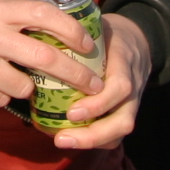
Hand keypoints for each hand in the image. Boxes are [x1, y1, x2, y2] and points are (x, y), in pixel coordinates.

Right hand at [0, 0, 102, 108]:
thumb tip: (54, 29)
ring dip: (28, 88)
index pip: (44, 16)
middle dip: (76, 74)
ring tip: (17, 79)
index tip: (90, 45)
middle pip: (45, 58)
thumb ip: (13, 16)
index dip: (73, 31)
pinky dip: (0, 96)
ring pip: (23, 86)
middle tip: (94, 83)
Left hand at [50, 13, 151, 150]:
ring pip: (120, 130)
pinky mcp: (127, 110)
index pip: (120, 87)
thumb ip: (73, 37)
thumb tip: (32, 42)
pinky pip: (116, 132)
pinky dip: (94, 140)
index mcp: (124, 61)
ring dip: (92, 141)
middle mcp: (134, 86)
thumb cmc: (108, 34)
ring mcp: (134, 101)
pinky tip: (71, 139)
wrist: (138, 39)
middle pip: (123, 120)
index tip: (72, 113)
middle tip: (61, 138)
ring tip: (62, 141)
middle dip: (93, 135)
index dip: (98, 104)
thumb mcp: (96, 28)